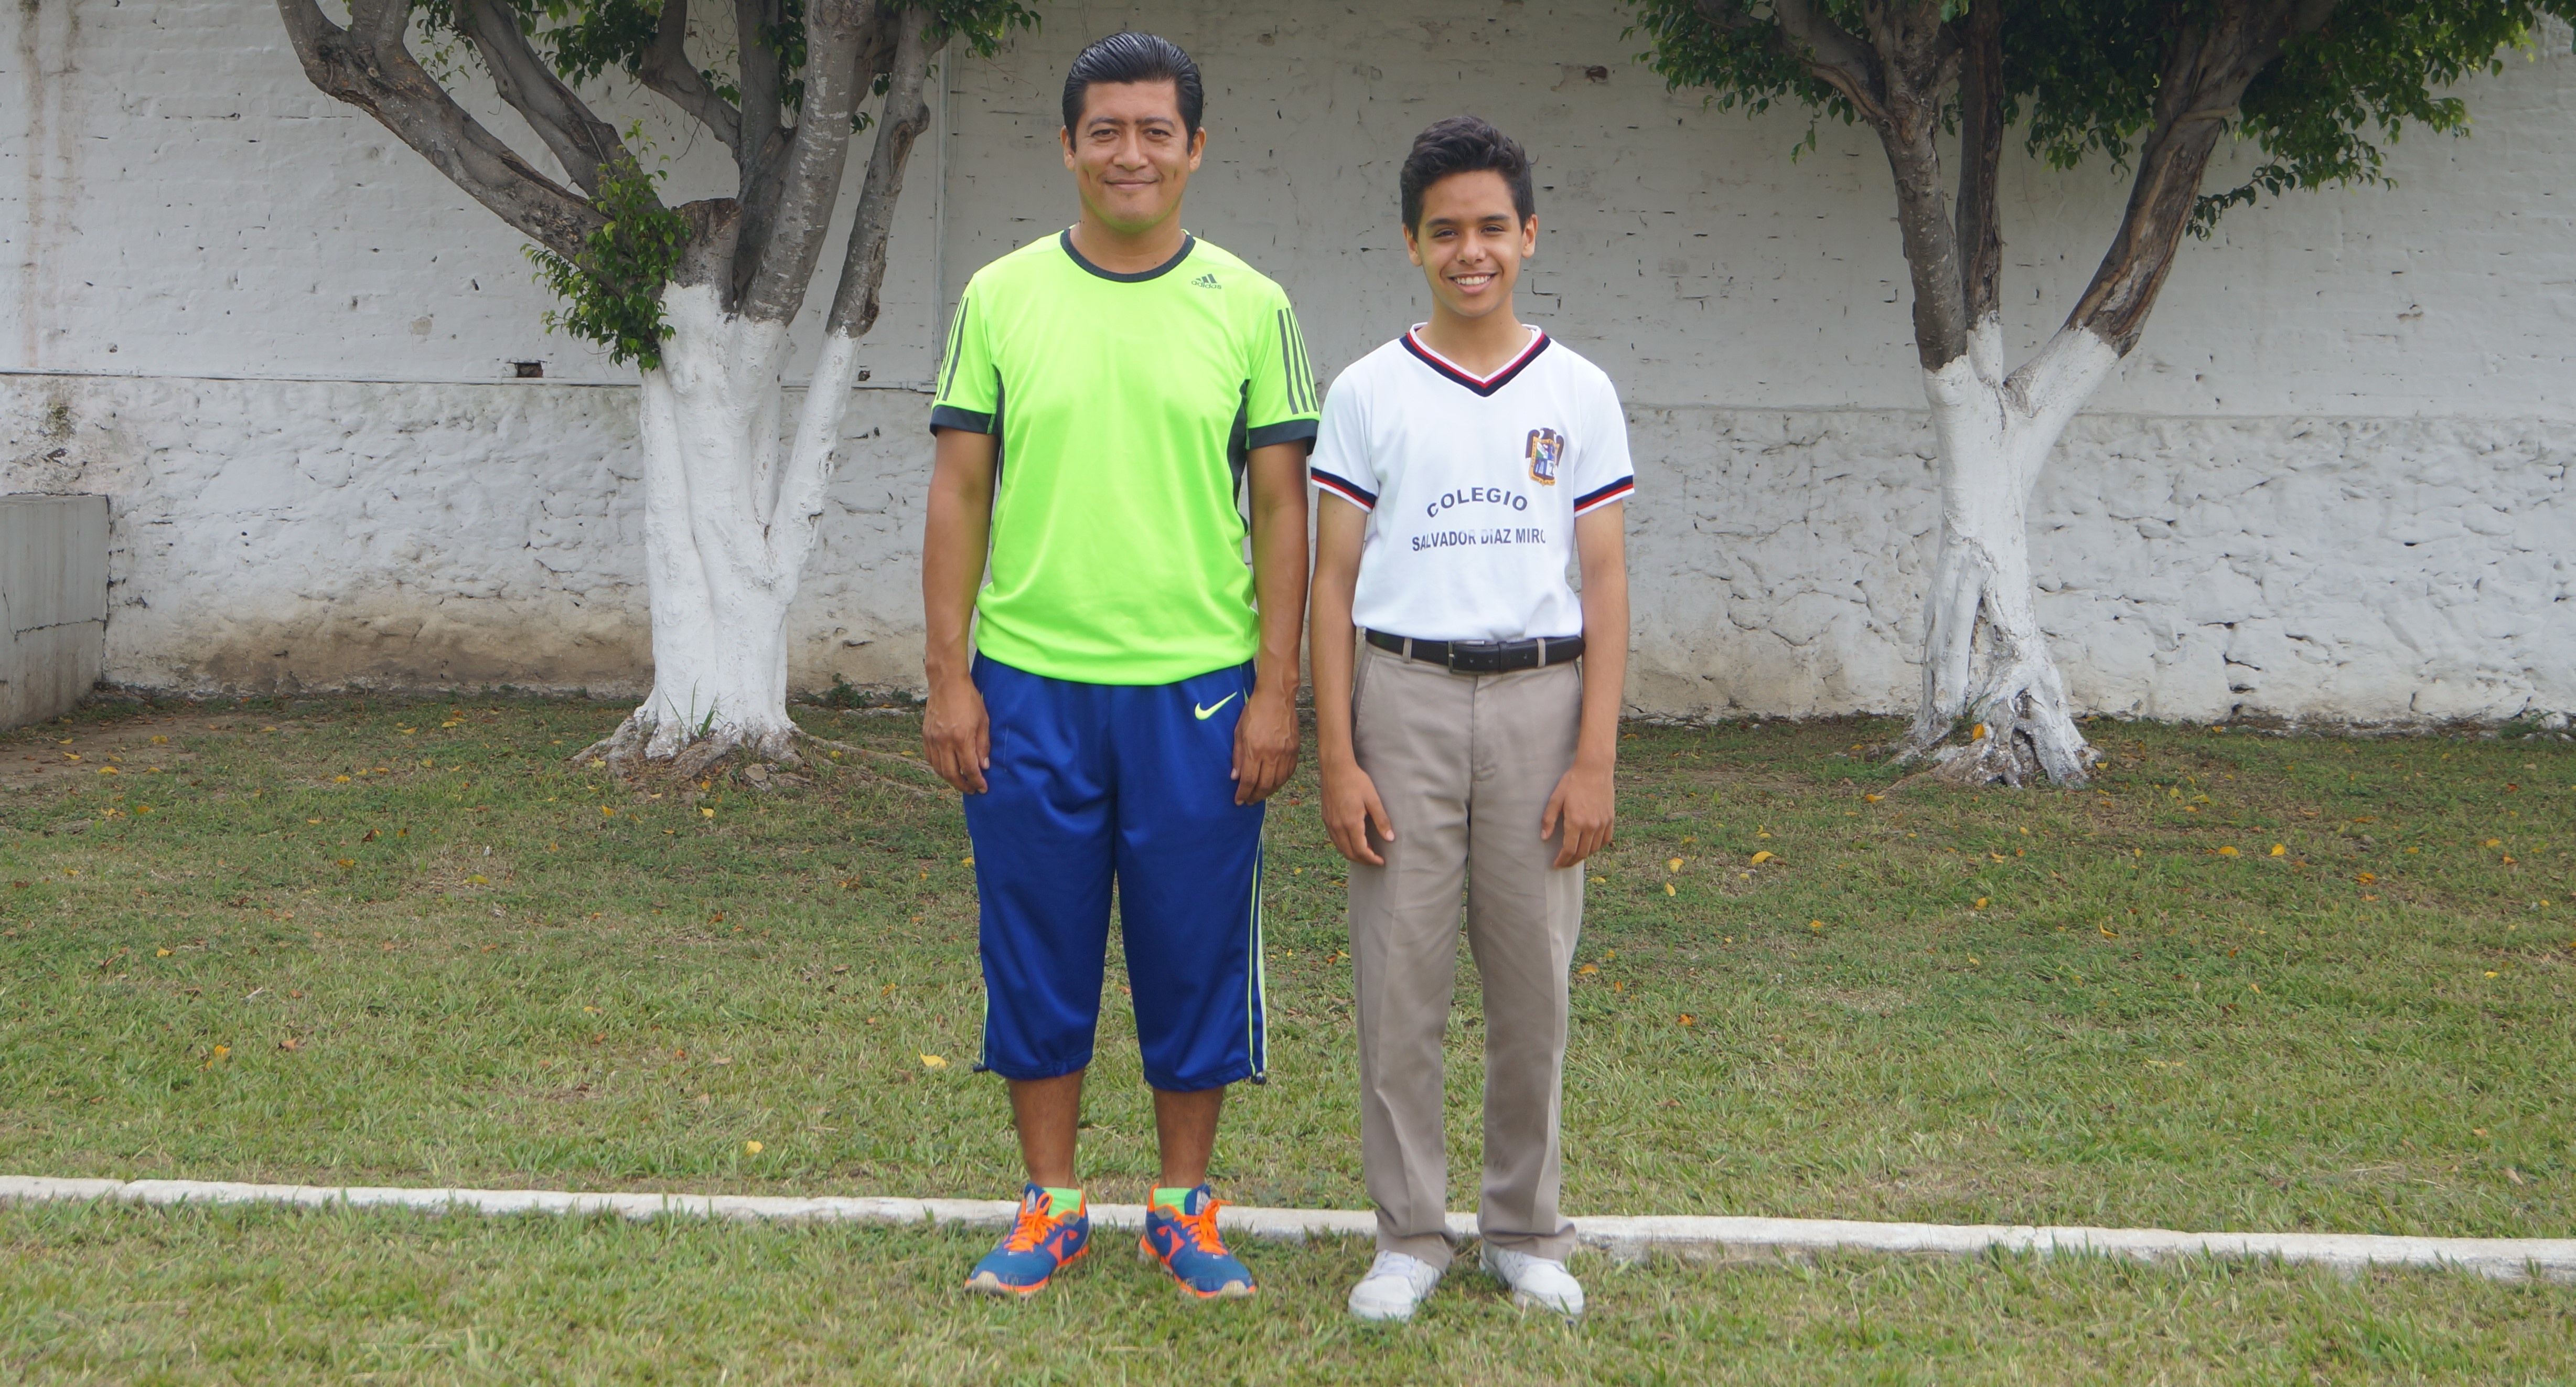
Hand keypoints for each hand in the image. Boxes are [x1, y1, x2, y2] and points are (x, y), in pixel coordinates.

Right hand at [921, 676, 989, 793]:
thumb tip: (984, 766)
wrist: (947, 682)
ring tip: (961, 781)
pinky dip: (939, 768)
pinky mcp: (925, 735)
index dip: (977, 781)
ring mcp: (932, 739)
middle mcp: (944, 741)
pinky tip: (947, 769)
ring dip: (950, 779)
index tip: (983, 788)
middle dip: (962, 785)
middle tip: (971, 789)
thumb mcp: (983, 721)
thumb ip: (983, 745)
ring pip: (939, 769)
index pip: (970, 769)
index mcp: (961, 738)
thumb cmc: (969, 699)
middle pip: (951, 774)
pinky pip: (930, 758)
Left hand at [1230, 686, 1298, 804]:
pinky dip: (1281, 782)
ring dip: (1268, 792)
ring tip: (1260, 794)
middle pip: (1264, 785)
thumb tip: (1236, 777)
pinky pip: (1288, 773)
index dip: (1243, 793)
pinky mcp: (1295, 750)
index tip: (1239, 800)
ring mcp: (1285, 753)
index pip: (1248, 780)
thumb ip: (1237, 756)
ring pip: (1278, 782)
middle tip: (1249, 800)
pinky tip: (1274, 783)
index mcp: (1254, 750)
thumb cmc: (1254, 712)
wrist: (1276, 697)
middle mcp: (1271, 754)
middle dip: (1255, 796)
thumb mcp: (1239, 733)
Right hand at [1320, 756, 1393, 865]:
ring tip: (1366, 852)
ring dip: (1353, 854)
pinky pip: (1335, 839)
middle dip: (1363, 860)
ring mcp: (1330, 823)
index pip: (1361, 850)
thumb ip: (1381, 820)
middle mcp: (1338, 826)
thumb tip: (1390, 838)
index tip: (1381, 861)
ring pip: (1341, 848)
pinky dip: (1345, 846)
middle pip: (1350, 853)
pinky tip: (1353, 841)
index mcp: (1351, 823)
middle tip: (1375, 860)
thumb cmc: (1356, 781)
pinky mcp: (1326, 819)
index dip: (1372, 859)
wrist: (1335, 768)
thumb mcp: (1373, 799)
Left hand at [1540, 760, 1614, 867]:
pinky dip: (1597, 847)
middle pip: (1582, 852)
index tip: (1556, 864)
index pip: (1569, 849)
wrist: (1594, 769)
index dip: (1562, 860)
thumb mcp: (1556, 798)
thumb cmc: (1573, 781)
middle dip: (1571, 861)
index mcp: (1576, 821)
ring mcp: (1602, 823)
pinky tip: (1590, 847)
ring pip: (1594, 848)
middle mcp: (1591, 825)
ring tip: (1575, 856)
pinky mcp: (1610, 818)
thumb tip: (1544, 837)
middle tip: (1564, 863)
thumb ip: (1549, 819)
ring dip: (1583, 856)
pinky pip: (1605, 840)